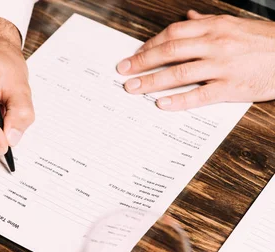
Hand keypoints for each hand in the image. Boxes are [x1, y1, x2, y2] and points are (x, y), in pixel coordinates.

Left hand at [117, 10, 274, 109]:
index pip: (173, 33)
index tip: (134, 54)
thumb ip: (208, 22)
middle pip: (170, 51)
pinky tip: (162, 104)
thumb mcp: (236, 24)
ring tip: (133, 88)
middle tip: (123, 72)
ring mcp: (223, 66)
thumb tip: (189, 16)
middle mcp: (216, 44)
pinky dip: (178, 100)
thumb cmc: (265, 41)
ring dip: (152, 81)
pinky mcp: (232, 87)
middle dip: (142, 62)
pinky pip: (200, 95)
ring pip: (179, 73)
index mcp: (215, 27)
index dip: (150, 44)